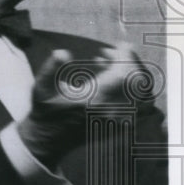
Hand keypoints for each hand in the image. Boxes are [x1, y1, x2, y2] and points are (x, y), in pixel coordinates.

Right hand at [17, 43, 138, 165]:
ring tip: (112, 64)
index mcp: (93, 99)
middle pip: (138, 82)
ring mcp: (117, 119)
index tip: (119, 44)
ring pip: (142, 94)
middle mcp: (110, 110)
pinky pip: (139, 105)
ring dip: (133, 74)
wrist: (48, 140)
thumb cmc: (44, 111)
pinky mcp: (119, 124)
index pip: (124, 73)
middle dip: (131, 61)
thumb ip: (51, 68)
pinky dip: (134, 88)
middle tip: (112, 52)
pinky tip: (113, 79)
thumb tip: (63, 52)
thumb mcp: (41, 87)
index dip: (126, 55)